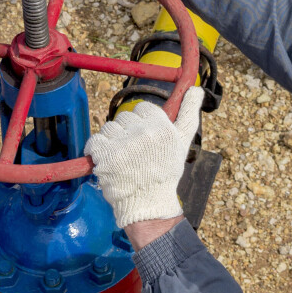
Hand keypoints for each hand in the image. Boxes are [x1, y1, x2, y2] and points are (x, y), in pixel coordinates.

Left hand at [85, 87, 203, 228]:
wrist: (148, 203)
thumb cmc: (165, 172)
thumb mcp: (183, 141)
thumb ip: (188, 113)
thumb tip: (196, 89)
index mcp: (162, 126)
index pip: (143, 108)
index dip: (142, 123)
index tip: (144, 138)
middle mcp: (143, 133)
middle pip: (124, 117)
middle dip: (126, 132)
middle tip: (134, 152)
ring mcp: (123, 144)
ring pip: (109, 128)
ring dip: (111, 141)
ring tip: (122, 158)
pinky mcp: (105, 156)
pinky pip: (95, 141)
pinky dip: (96, 150)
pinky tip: (107, 161)